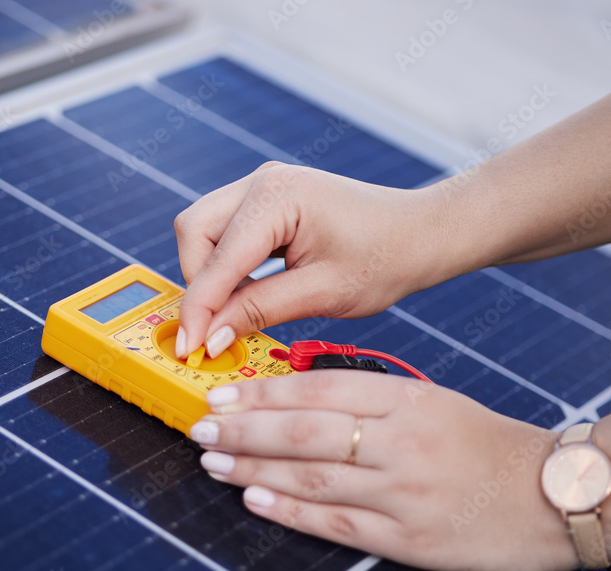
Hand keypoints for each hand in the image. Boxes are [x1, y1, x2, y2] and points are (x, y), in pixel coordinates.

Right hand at [173, 162, 457, 357]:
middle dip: (196, 283)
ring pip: (202, 230)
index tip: (190, 348)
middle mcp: (262, 182)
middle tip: (211, 330)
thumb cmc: (385, 258)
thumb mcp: (322, 294)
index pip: (217, 260)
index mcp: (277, 197)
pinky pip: (224, 231)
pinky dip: (224, 265)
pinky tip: (246, 294)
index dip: (199, 309)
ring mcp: (262, 187)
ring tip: (235, 313)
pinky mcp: (266, 200)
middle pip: (194, 231)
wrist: (419, 234)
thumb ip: (258, 311)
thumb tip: (211, 337)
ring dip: (208, 274)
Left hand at [188, 370, 575, 570]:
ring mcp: (403, 492)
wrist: (555, 495)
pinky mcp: (408, 539)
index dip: (264, 393)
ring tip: (214, 461)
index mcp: (408, 400)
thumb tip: (298, 398)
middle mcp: (401, 442)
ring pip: (312, 477)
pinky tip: (255, 500)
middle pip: (305, 432)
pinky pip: (337, 523)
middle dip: (244, 429)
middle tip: (202, 426)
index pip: (320, 389)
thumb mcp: (433, 402)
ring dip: (253, 469)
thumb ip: (372, 400)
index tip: (224, 393)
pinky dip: (290, 512)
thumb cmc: (487, 445)